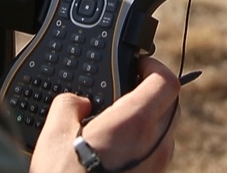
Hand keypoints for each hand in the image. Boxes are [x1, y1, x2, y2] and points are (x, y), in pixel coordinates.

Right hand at [31, 56, 180, 172]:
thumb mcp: (54, 135)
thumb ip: (69, 105)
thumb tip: (77, 101)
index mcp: (135, 124)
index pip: (167, 81)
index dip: (155, 65)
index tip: (139, 64)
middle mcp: (155, 146)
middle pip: (172, 104)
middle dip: (153, 92)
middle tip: (127, 90)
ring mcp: (157, 168)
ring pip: (167, 131)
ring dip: (150, 120)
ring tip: (118, 123)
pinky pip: (157, 155)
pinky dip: (145, 144)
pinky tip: (117, 151)